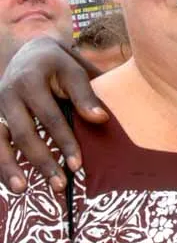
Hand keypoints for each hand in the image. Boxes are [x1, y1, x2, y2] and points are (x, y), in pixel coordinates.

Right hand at [0, 37, 107, 192]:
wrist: (30, 53)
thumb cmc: (59, 66)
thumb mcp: (74, 71)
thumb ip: (86, 95)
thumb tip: (101, 119)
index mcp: (31, 80)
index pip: (50, 116)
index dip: (64, 141)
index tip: (77, 165)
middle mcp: (8, 94)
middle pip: (23, 133)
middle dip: (42, 160)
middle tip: (60, 185)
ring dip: (8, 167)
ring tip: (22, 189)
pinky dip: (1, 164)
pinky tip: (13, 183)